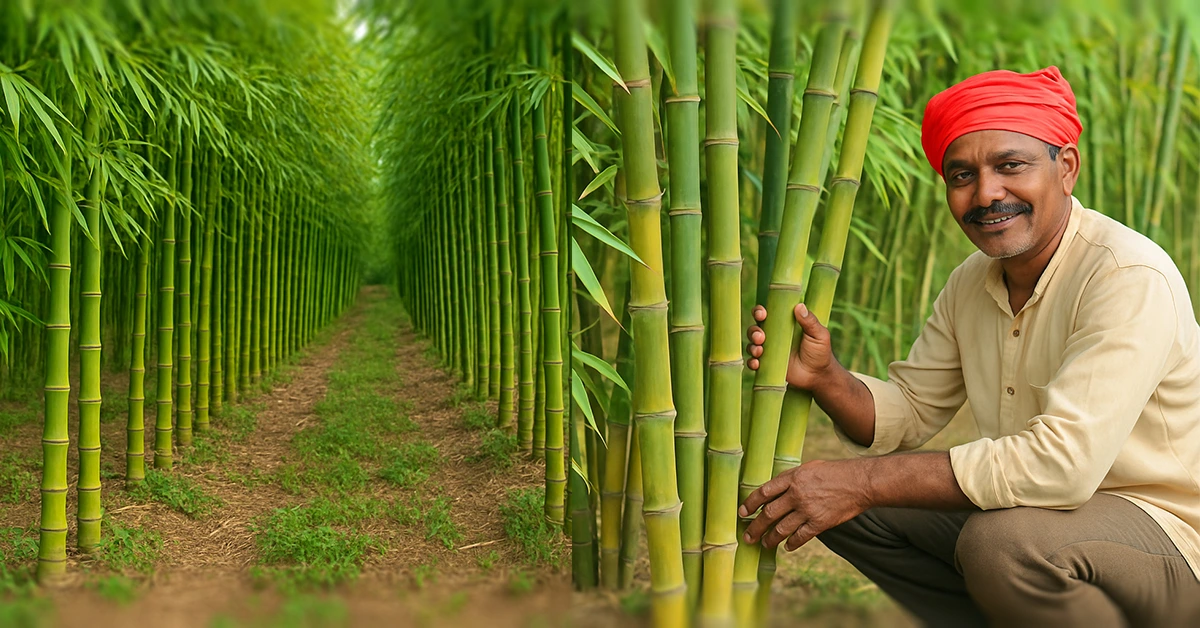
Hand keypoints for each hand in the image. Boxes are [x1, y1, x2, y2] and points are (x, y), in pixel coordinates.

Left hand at [739, 459, 871, 550]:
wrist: (859, 483)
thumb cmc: (834, 472)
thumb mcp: (808, 468)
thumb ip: (790, 479)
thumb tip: (772, 491)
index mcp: (792, 478)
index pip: (764, 492)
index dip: (750, 503)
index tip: (742, 512)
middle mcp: (797, 494)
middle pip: (769, 513)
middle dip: (755, 527)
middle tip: (748, 537)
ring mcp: (808, 510)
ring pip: (782, 529)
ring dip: (770, 539)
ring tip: (764, 544)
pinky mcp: (820, 523)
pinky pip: (801, 537)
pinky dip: (792, 543)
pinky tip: (787, 547)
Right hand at [745, 303, 835, 390]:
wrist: (819, 376)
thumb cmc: (820, 352)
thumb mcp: (819, 335)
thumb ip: (810, 322)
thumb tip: (799, 306)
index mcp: (784, 324)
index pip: (767, 314)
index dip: (759, 312)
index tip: (762, 314)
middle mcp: (773, 336)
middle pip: (755, 328)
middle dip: (753, 331)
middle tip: (760, 336)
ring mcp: (769, 351)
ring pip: (752, 344)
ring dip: (752, 346)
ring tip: (760, 350)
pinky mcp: (767, 365)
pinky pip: (753, 362)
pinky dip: (752, 362)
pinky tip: (757, 363)